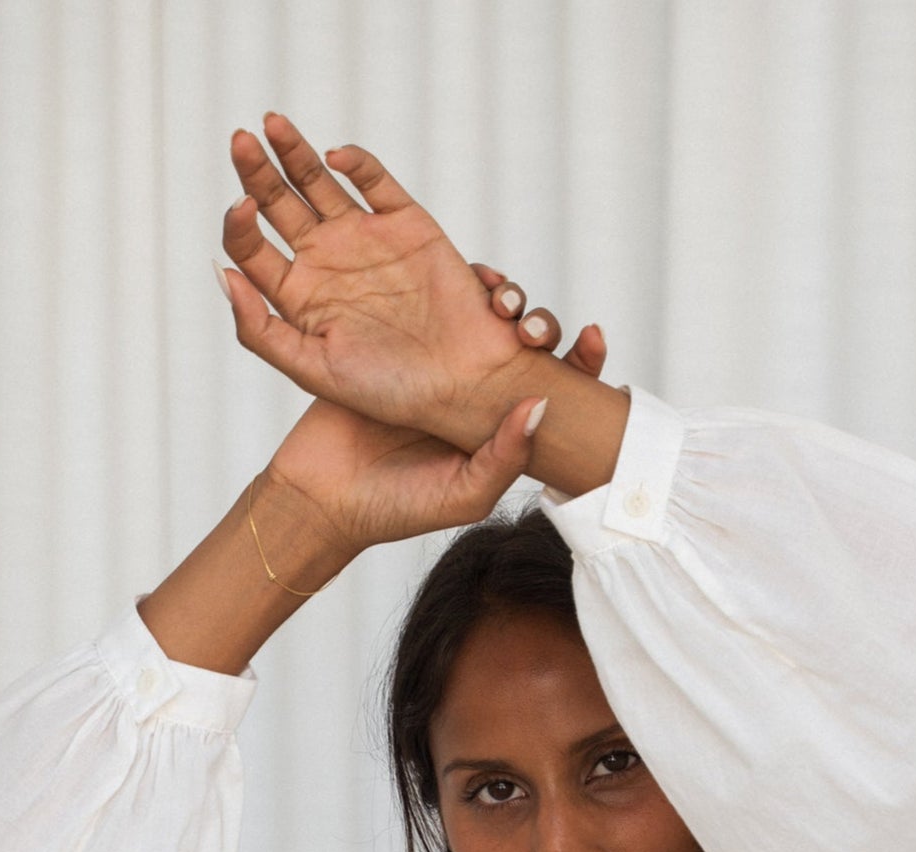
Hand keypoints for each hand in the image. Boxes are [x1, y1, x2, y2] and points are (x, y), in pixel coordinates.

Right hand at [219, 252, 609, 552]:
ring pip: (483, 314)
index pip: (553, 388)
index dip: (578, 362)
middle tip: (535, 328)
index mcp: (498, 425)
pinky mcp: (397, 341)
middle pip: (522, 343)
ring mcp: (437, 362)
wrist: (322, 496)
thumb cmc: (397, 509)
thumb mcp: (465, 495)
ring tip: (502, 299)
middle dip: (540, 322)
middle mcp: (473, 390)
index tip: (592, 340)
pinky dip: (456, 281)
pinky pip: (434, 298)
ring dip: (504, 296)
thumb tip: (545, 406)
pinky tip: (468, 278)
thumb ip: (508, 457)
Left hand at [220, 113, 552, 448]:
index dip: (237, 224)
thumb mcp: (314, 370)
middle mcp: (325, 263)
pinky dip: (354, 161)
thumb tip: (224, 273)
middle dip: (255, 170)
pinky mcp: (404, 222)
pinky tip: (334, 155)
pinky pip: (373, 180)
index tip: (241, 207)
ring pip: (318, 180)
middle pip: (276, 203)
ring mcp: (363, 238)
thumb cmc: (390, 391)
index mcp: (298, 298)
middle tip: (239, 141)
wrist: (464, 384)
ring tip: (271, 124)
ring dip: (293, 151)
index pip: (251, 247)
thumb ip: (261, 331)